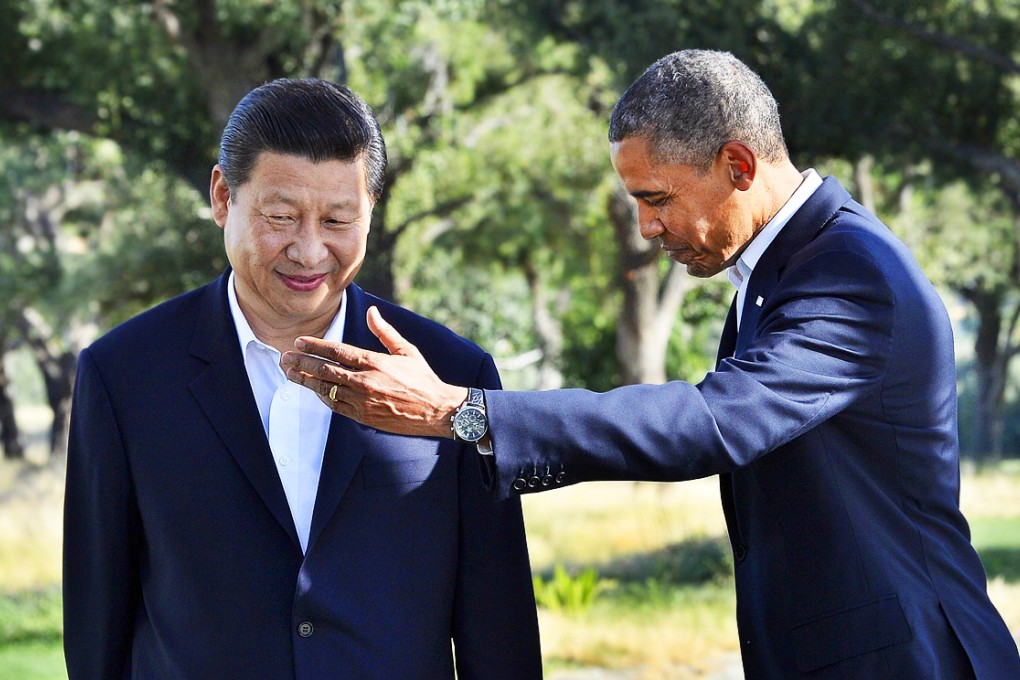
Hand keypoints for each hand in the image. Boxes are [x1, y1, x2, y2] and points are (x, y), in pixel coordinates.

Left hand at [280, 306, 467, 438]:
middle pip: (325, 370)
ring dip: (306, 380)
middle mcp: (366, 381)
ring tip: (290, 373)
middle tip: (285, 357)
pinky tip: (312, 390)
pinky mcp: (363, 417)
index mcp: (375, 362)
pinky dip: (322, 397)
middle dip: (302, 362)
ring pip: (326, 389)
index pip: (337, 351)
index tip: (299, 342)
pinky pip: (336, 406)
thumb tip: (371, 312)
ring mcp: (363, 401)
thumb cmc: (422, 379)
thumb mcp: (406, 351)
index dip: (315, 346)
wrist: (436, 410)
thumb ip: (385, 331)